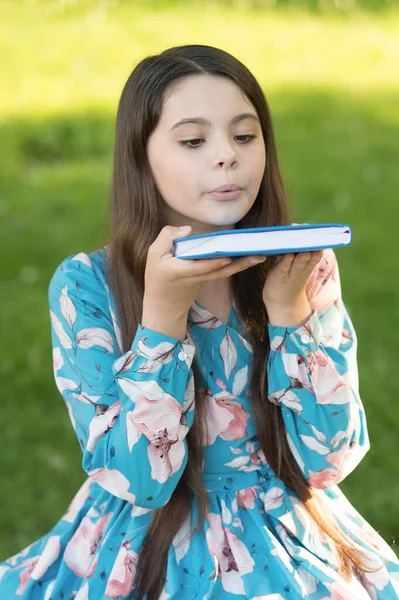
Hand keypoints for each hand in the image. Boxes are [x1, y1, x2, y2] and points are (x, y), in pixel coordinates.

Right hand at [143, 225, 265, 318]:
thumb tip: (187, 229)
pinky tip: (248, 256)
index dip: (213, 262)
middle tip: (259, 255)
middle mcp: (197, 276)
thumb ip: (167, 238)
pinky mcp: (208, 280)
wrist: (164, 306)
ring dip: (243, 264)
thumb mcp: (153, 255)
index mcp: (181, 271)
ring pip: (225, 272)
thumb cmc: (157, 278)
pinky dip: (236, 265)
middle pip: (221, 270)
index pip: (199, 267)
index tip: (227, 257)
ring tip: (260, 255)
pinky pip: (223, 272)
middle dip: (240, 263)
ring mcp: (205, 280)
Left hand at [262, 225, 323, 326]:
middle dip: (311, 246)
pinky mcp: (278, 276)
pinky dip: (286, 261)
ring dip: (302, 255)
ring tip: (306, 248)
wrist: (282, 300)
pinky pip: (283, 267)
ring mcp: (290, 272)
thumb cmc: (289, 277)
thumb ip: (300, 251)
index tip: (320, 232)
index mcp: (307, 263)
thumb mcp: (298, 265)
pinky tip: (288, 255)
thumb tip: (297, 228)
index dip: (318, 243)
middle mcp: (301, 267)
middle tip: (315, 237)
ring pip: (298, 262)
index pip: (315, 252)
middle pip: (308, 255)